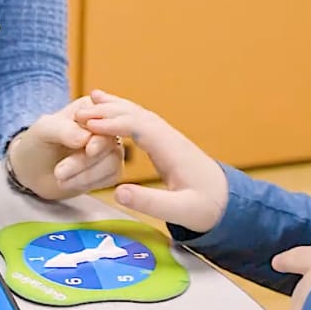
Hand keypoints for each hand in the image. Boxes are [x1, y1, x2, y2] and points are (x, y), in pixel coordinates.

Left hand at [6, 97, 123, 200]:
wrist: (33, 170)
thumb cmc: (38, 143)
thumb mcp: (44, 130)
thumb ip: (64, 130)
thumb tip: (86, 138)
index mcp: (91, 109)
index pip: (105, 120)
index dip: (100, 137)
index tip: (89, 150)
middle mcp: (105, 127)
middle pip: (109, 143)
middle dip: (84, 161)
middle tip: (59, 173)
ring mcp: (109, 148)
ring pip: (112, 162)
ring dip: (85, 175)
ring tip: (59, 178)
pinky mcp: (110, 169)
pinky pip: (111, 176)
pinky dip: (89, 183)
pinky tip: (69, 182)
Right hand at [74, 89, 228, 232]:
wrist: (230, 202)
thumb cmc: (206, 208)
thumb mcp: (180, 211)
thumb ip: (150, 203)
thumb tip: (118, 192)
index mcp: (172, 150)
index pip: (140, 127)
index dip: (114, 123)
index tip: (88, 124)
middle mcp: (170, 137)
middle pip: (137, 114)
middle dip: (109, 110)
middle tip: (80, 112)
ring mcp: (169, 137)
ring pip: (139, 114)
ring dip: (116, 106)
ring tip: (92, 98)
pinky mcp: (167, 143)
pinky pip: (142, 121)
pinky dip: (125, 113)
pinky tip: (113, 112)